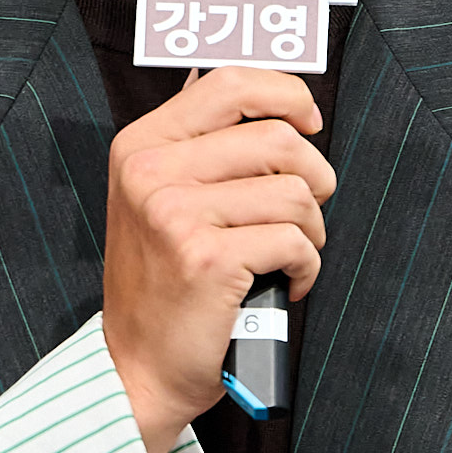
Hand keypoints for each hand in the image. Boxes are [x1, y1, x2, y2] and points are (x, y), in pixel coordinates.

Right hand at [103, 66, 335, 452]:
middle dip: (313, 177)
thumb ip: (200, 146)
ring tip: (287, 255)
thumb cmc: (164, 285)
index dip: (285, 93)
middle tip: (305, 211)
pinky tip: (285, 284)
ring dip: (311, 229)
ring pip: (294, 194)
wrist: (138, 369)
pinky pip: (295, 242)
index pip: (229, 83)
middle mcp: (150, 172)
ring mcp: (174, 214)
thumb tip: (260, 91)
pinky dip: (306, 268)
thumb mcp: (160, 200)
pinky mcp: (206, 259)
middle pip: (276, 139)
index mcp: (141, 146)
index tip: (309, 120)